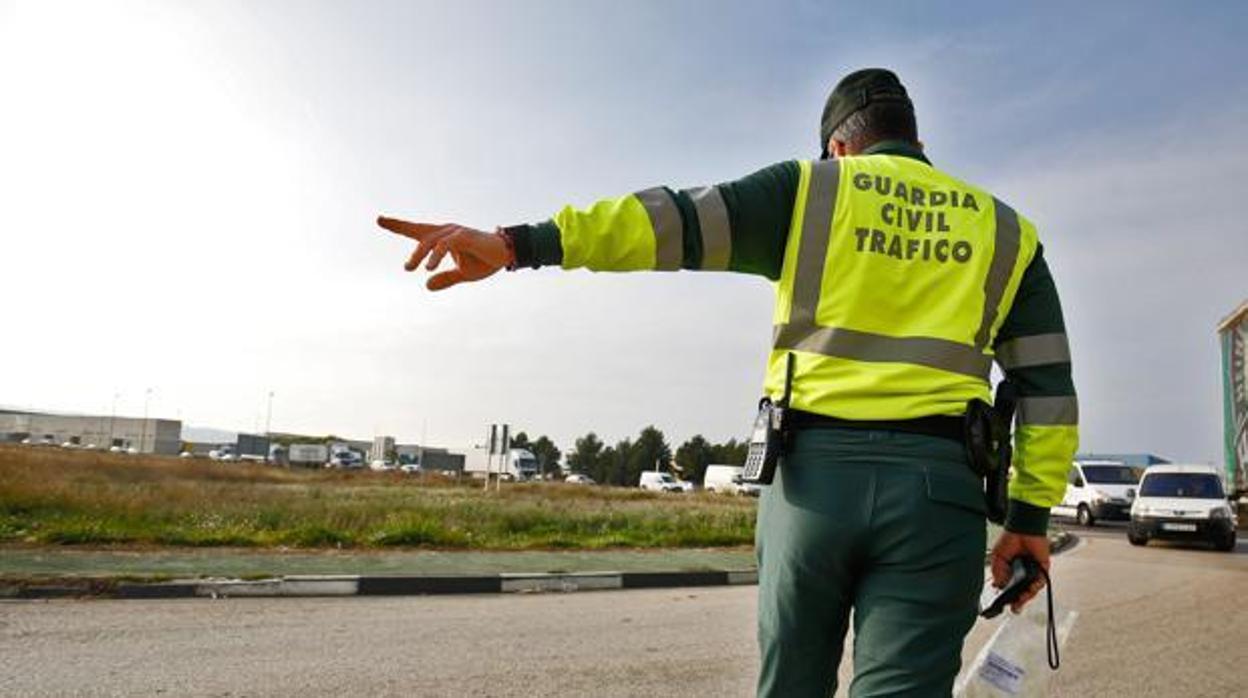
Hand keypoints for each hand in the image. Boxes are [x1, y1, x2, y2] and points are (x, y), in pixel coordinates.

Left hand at [376, 216, 512, 290]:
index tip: (379, 219)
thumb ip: (445, 278)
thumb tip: (427, 285)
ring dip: (418, 255)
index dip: (398, 225)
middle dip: (400, 229)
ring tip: (409, 268)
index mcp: (443, 238)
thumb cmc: (484, 261)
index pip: (417, 230)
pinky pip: (445, 245)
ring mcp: (455, 232)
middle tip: (390, 245)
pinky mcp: (464, 236)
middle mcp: (447, 231)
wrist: (506, 255)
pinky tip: (428, 268)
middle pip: (419, 232)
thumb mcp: (462, 274)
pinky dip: (435, 255)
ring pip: (430, 240)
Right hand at [989, 531, 1049, 612]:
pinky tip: (1030, 588)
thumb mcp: (998, 558)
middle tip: (1014, 608)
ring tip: (1020, 600)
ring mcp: (1033, 572)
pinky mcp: (1043, 568)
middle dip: (1018, 601)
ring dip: (1027, 596)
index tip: (1003, 604)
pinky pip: (1041, 581)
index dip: (1007, 596)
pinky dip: (1036, 586)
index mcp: (1011, 571)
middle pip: (1022, 591)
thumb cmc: (1010, 540)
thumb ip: (998, 573)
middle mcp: (1023, 573)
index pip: (1010, 588)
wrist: (1022, 529)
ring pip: (1032, 589)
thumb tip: (998, 587)